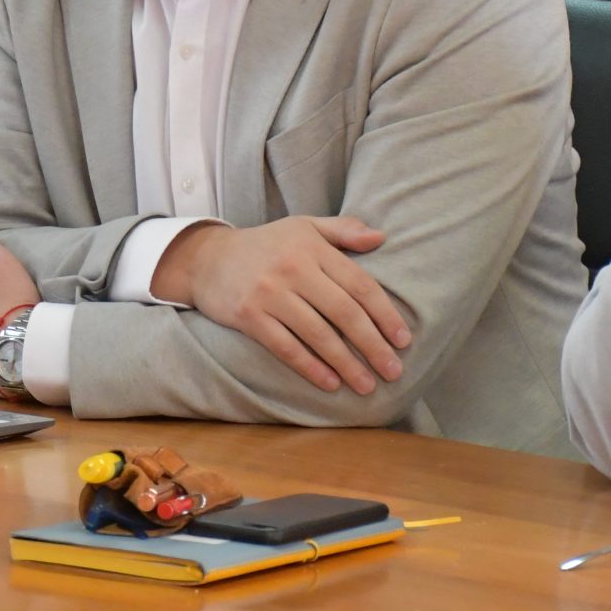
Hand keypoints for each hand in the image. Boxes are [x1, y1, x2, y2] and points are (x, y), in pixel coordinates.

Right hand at [151, 216, 410, 395]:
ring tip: (367, 384)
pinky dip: (310, 367)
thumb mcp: (303, 226)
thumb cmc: (265, 245)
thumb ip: (343, 230)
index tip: (404, 340)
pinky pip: (286, 347)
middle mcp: (293, 269)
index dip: (385, 314)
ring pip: (318, 334)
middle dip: (373, 345)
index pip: (359, 284)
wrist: (206, 259)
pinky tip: (330, 383)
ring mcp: (269, 293)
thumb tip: (381, 237)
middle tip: (394, 371)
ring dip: (346, 364)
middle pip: (344, 312)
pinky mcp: (249, 316)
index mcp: (313, 247)